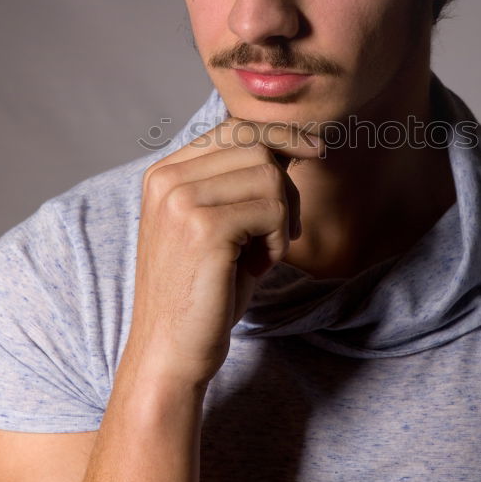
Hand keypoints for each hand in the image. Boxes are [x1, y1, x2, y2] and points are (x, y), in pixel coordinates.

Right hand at [123, 118, 321, 388]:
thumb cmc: (203, 293)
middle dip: (286, 187)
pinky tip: (257, 268)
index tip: (316, 150)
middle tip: (280, 235)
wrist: (170, 353)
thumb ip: (242, 184)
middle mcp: (167, 178)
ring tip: (261, 256)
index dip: (281, 136)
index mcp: (165, 174)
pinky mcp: (204, 227)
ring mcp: (182, 200)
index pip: (234, 128)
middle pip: (257, 146)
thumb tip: (294, 143)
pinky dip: (278, 241)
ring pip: (270, 175)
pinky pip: (272, 210)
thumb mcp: (220, 226)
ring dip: (282, 218)